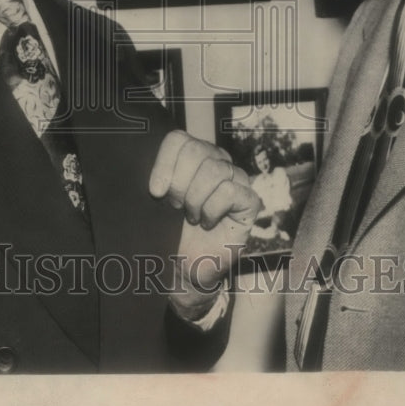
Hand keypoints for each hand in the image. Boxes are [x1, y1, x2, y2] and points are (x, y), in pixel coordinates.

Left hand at [149, 130, 262, 315]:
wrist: (185, 266)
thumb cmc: (170, 230)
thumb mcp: (157, 200)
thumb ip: (157, 177)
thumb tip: (154, 176)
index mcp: (193, 154)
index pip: (179, 139)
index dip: (164, 163)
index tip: (155, 192)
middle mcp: (217, 160)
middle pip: (195, 150)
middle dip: (179, 183)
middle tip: (176, 206)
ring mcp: (236, 178)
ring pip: (214, 170)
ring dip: (195, 200)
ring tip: (192, 216)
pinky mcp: (250, 200)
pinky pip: (229, 192)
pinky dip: (212, 210)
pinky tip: (208, 223)